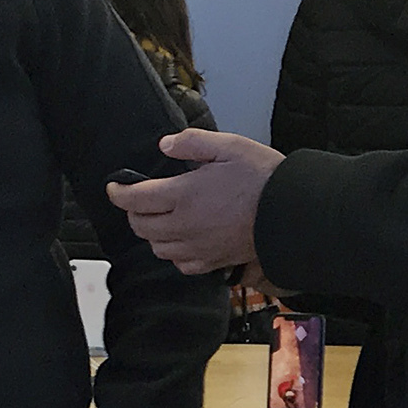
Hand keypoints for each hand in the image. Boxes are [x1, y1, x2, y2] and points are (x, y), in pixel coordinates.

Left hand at [105, 130, 282, 273]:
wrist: (292, 213)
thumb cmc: (263, 179)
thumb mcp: (229, 146)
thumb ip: (192, 143)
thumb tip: (166, 145)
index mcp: (184, 195)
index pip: (135, 199)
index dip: (118, 192)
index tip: (114, 187)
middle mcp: (185, 226)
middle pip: (141, 227)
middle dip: (133, 212)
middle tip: (139, 200)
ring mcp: (198, 247)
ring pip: (158, 248)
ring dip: (152, 233)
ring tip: (161, 219)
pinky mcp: (213, 262)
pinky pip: (181, 264)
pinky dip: (174, 253)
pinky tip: (183, 240)